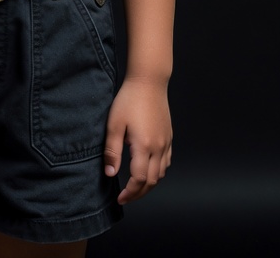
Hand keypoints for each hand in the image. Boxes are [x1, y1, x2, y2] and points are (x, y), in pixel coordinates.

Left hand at [103, 77, 172, 202]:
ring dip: (149, 184)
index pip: (139, 180)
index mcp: (144, 146)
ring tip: (135, 186)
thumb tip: (110, 173)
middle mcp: (159, 147)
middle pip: (152, 181)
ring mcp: (166, 142)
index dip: (130, 193)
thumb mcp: (114, 124)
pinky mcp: (169, 136)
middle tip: (126, 197)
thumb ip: (112, 151)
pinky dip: (158, 171)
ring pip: (161, 173)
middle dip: (139, 193)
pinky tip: (148, 169)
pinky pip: (167, 162)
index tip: (120, 198)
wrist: (148, 82)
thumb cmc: (129, 100)